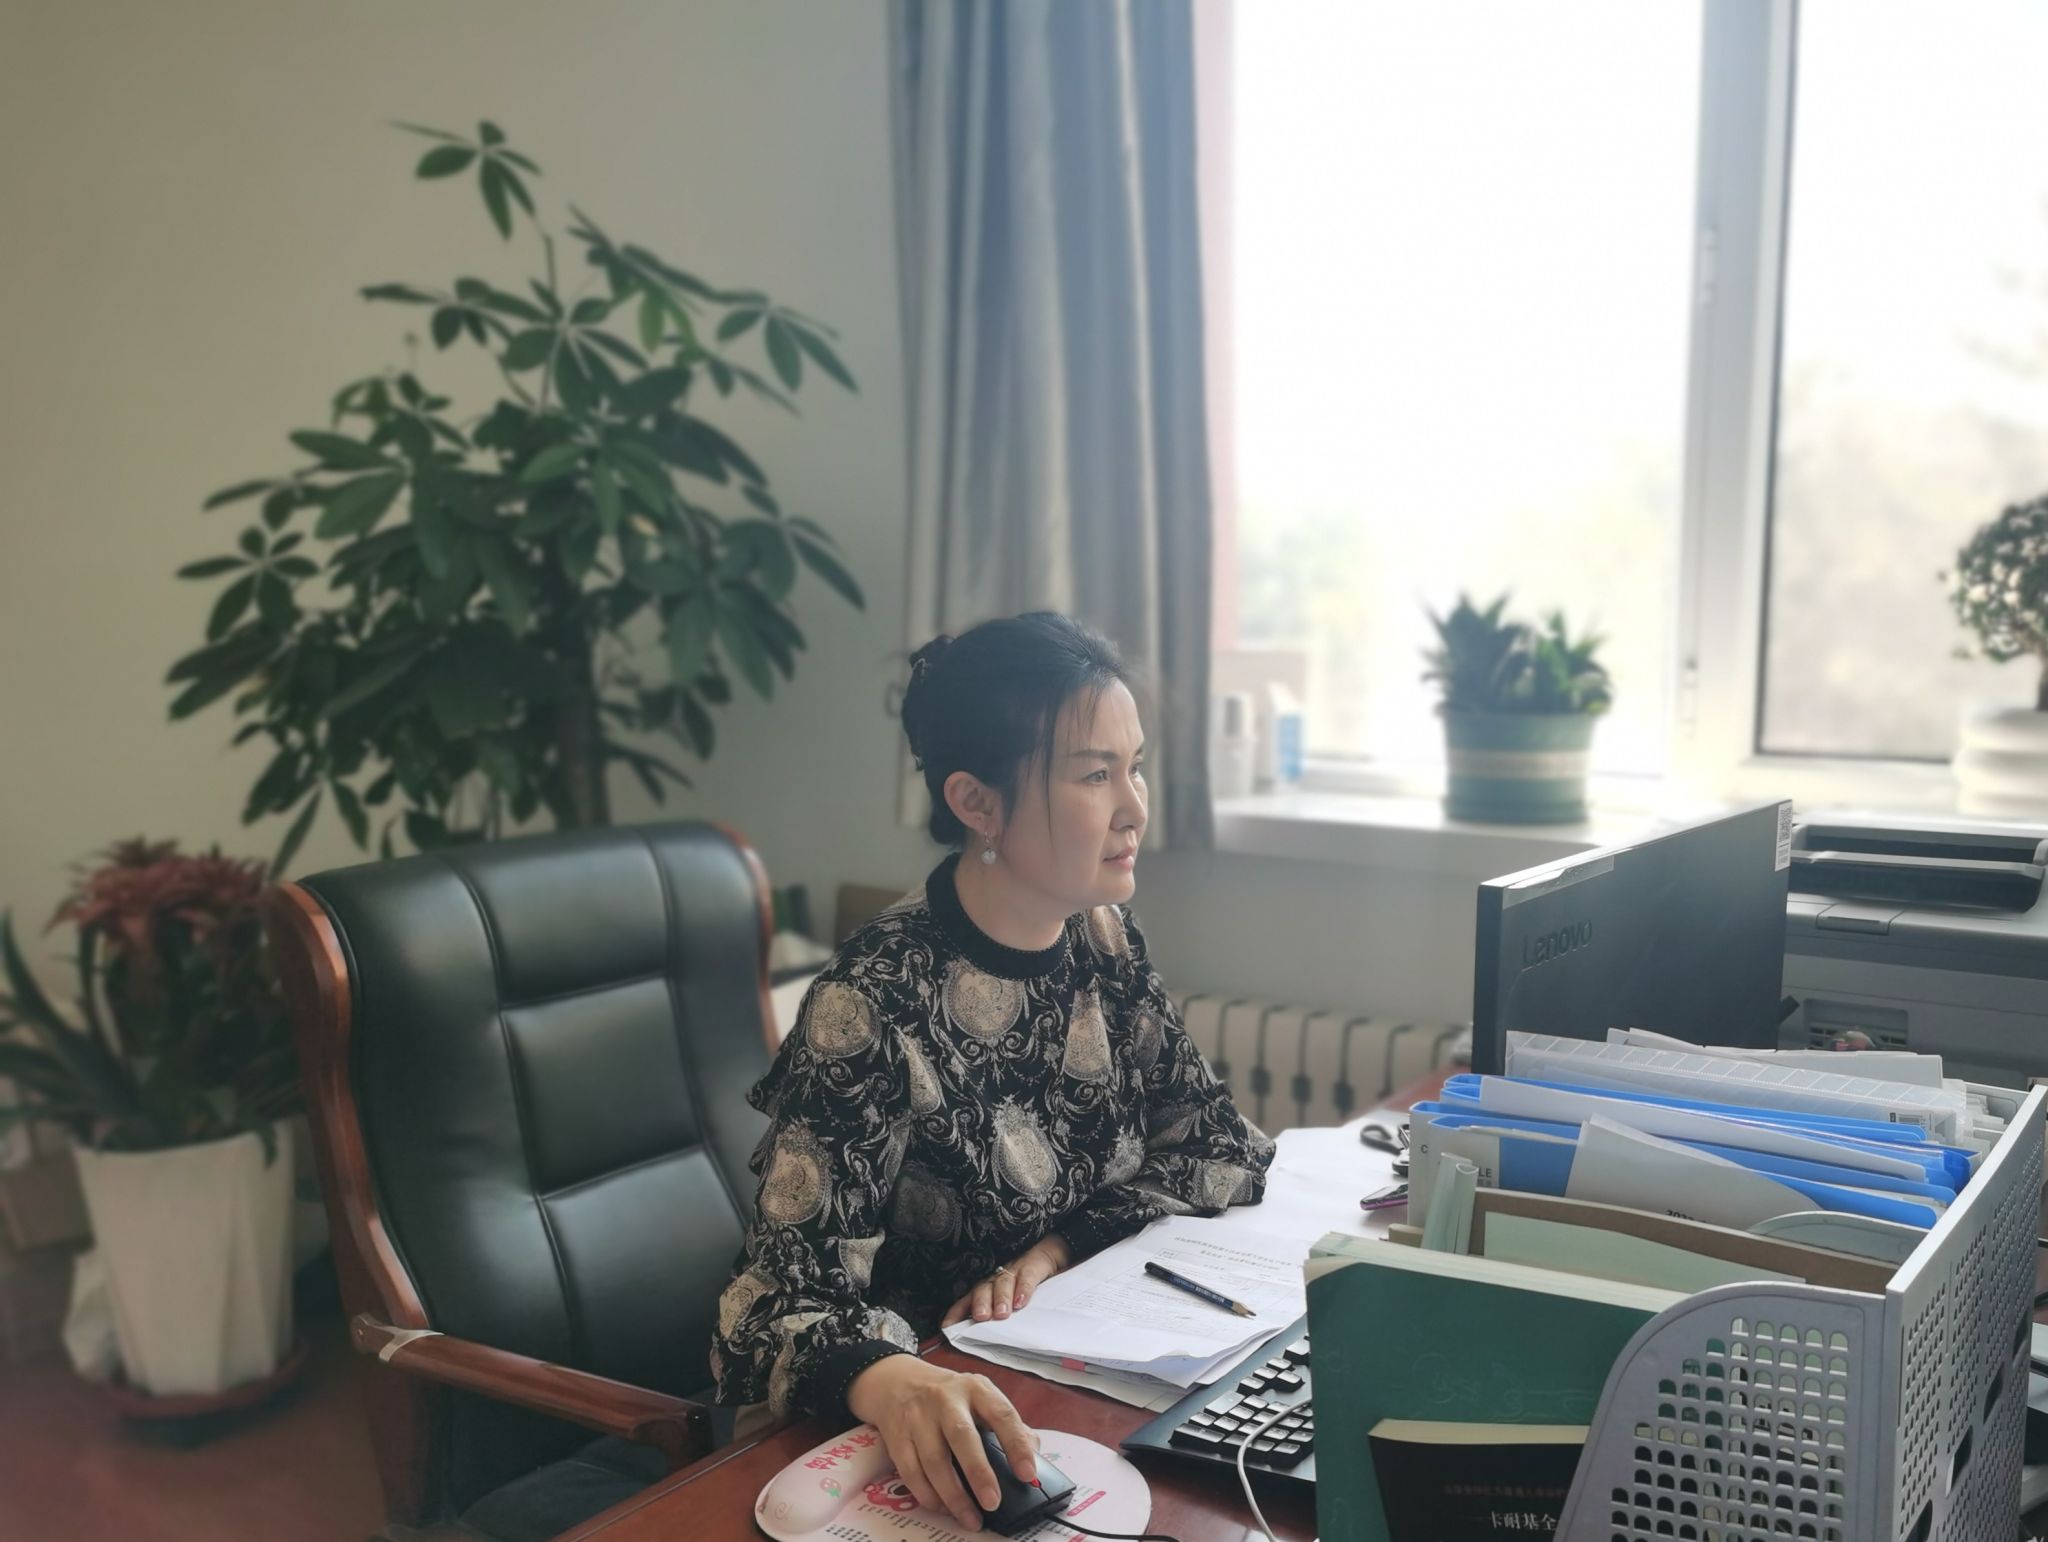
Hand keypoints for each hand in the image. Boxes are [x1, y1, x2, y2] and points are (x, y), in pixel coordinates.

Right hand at [846, 1356, 1038, 1531]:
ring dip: (953, 1495)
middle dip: (979, 1472)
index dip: (1016, 1444)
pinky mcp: (897, 1436)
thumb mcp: (979, 1396)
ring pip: (934, 1460)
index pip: (1001, 1414)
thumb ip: (1006, 1422)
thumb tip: (1034, 1452)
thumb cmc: (949, 1396)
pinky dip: (927, 1495)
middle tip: (993, 1503)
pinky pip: (911, 1472)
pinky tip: (943, 1508)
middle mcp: (946, 1399)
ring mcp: (918, 1417)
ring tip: (971, 1518)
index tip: (1028, 1474)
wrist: (896, 1381)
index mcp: (976, 1388)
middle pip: (962, 1436)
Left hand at [940, 1235, 1071, 1328]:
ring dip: (1000, 1298)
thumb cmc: (1025, 1286)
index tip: (947, 1327)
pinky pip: (1027, 1277)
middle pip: (983, 1290)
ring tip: (1002, 1314)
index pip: (966, 1301)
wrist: (1049, 1256)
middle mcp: (996, 1280)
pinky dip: (1023, 1288)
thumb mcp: (1011, 1303)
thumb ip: (999, 1321)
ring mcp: (1014, 1272)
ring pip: (1002, 1283)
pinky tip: (1021, 1301)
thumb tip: (986, 1346)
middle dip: (980, 1304)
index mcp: (987, 1291)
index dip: (956, 1313)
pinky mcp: (1032, 1267)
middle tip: (981, 1317)